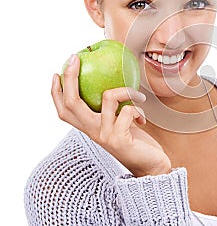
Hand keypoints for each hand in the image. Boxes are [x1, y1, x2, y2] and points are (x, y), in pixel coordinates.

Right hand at [51, 54, 170, 176]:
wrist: (150, 167)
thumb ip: (111, 109)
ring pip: (108, 97)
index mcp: (89, 127)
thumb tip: (112, 80)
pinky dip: (139, 110)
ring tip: (138, 96)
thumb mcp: (119, 122)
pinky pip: (128, 110)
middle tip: (76, 58)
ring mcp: (104, 135)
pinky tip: (143, 119)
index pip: (64, 110)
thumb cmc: (136, 141)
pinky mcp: (118, 138)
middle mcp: (92, 132)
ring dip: (127, 90)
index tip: (57, 72)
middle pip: (72, 103)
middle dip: (71, 77)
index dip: (56, 92)